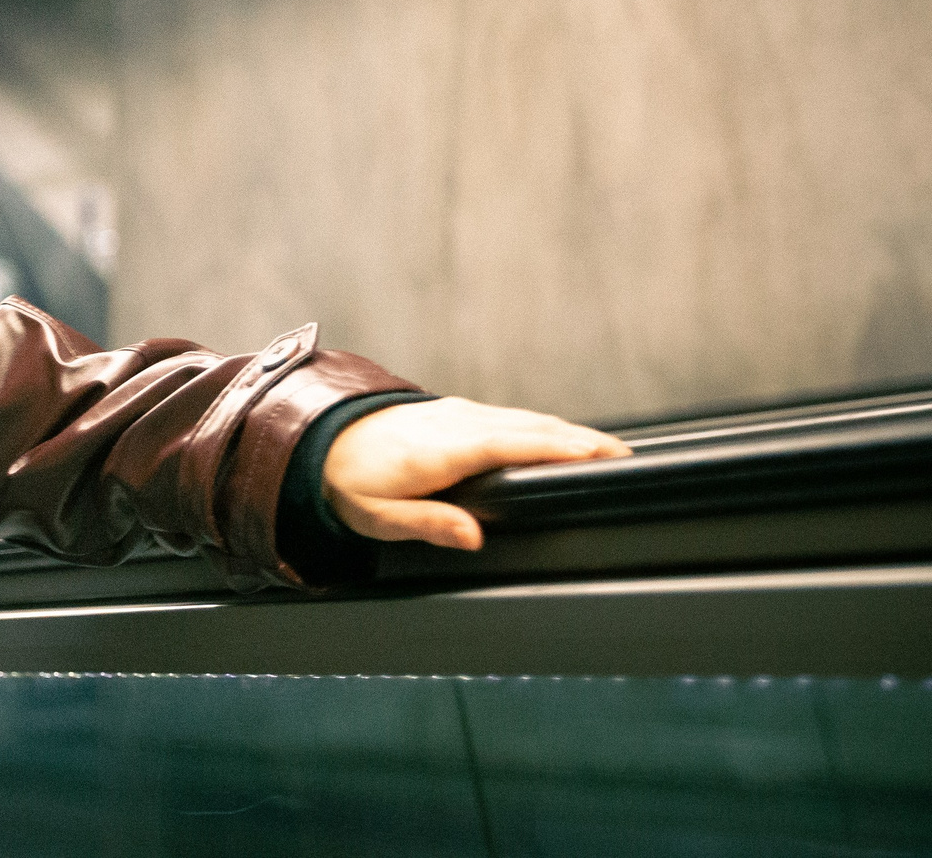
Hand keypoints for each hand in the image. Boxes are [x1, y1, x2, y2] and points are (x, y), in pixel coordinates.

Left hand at [323, 397, 629, 551]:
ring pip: (524, 418)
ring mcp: (458, 413)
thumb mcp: (377, 515)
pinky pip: (511, 417)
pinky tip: (563, 438)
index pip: (513, 444)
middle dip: (581, 440)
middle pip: (531, 427)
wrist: (321, 439)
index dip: (560, 448)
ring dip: (567, 431)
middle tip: (627, 459)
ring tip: (609, 450)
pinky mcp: (457, 412)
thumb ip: (427, 523)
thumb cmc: (349, 481)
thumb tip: (473, 537)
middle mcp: (455, 424)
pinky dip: (544, 426)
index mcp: (442, 449)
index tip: (601, 454)